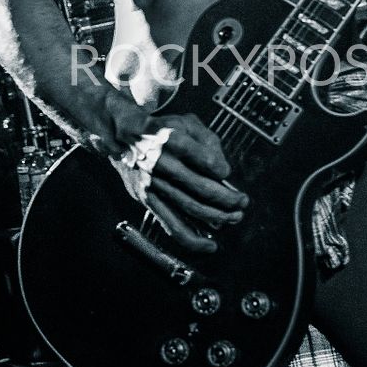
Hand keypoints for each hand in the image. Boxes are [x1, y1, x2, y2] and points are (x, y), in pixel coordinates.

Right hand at [145, 113, 247, 253]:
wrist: (124, 138)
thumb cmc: (161, 130)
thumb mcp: (186, 122)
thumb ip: (208, 140)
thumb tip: (222, 170)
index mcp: (174, 140)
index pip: (207, 160)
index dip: (221, 170)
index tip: (226, 173)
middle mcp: (163, 163)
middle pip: (203, 188)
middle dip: (229, 199)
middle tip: (243, 202)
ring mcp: (155, 185)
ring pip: (192, 208)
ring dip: (218, 217)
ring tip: (235, 217)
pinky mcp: (149, 201)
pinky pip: (172, 225)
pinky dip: (193, 239)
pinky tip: (210, 244)